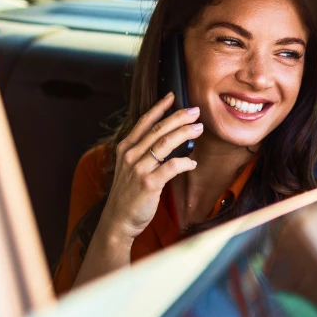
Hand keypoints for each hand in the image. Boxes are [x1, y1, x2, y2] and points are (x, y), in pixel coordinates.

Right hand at [100, 92, 201, 241]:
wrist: (117, 220)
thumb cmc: (127, 195)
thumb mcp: (128, 168)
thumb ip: (143, 153)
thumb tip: (167, 139)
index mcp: (125, 149)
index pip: (144, 122)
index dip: (159, 108)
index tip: (172, 96)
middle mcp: (130, 155)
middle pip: (158, 129)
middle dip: (178, 117)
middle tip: (195, 110)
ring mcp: (138, 169)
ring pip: (165, 143)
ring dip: (184, 133)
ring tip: (199, 128)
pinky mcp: (149, 184)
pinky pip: (171, 167)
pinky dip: (185, 162)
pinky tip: (193, 163)